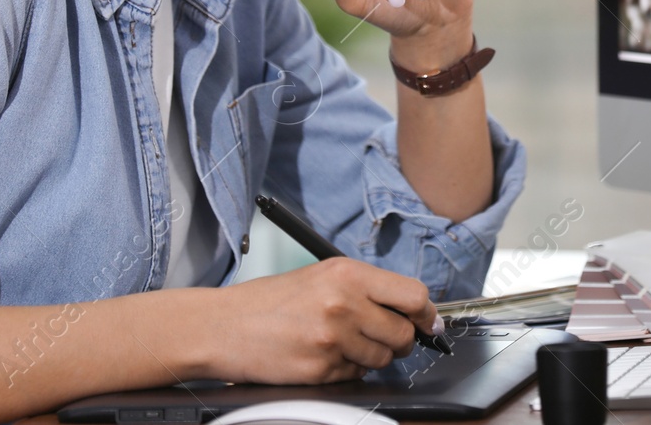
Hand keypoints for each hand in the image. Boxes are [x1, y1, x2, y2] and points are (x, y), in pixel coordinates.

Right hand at [195, 257, 438, 382]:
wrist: (223, 326)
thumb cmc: (270, 301)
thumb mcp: (321, 276)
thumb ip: (366, 289)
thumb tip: (412, 310)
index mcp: (347, 273)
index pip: (413, 295)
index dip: (425, 313)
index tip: (427, 322)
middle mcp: (344, 303)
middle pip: (403, 333)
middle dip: (398, 341)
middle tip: (380, 337)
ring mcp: (333, 339)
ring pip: (381, 359)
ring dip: (369, 357)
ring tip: (340, 343)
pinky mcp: (321, 369)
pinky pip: (355, 377)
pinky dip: (346, 371)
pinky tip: (322, 356)